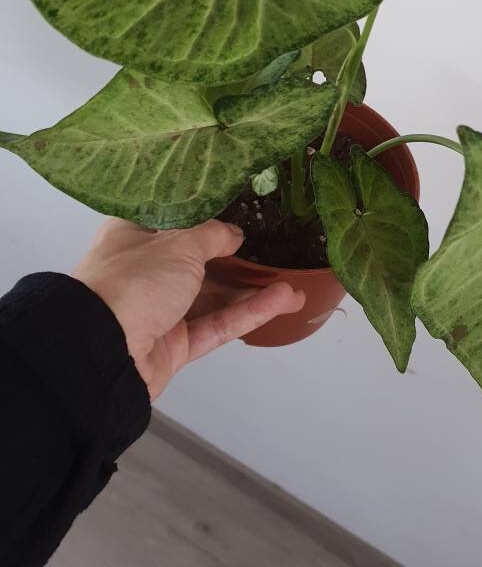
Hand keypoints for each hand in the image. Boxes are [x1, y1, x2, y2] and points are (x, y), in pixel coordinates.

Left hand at [72, 218, 304, 399]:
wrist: (102, 351)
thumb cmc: (133, 280)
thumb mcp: (179, 243)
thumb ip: (213, 235)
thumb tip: (233, 233)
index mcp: (134, 237)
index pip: (174, 223)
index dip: (208, 219)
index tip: (242, 215)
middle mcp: (144, 273)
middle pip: (200, 263)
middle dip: (239, 261)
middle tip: (276, 253)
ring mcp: (160, 312)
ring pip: (213, 297)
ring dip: (253, 291)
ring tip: (293, 283)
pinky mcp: (175, 346)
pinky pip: (217, 324)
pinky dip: (248, 313)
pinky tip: (282, 301)